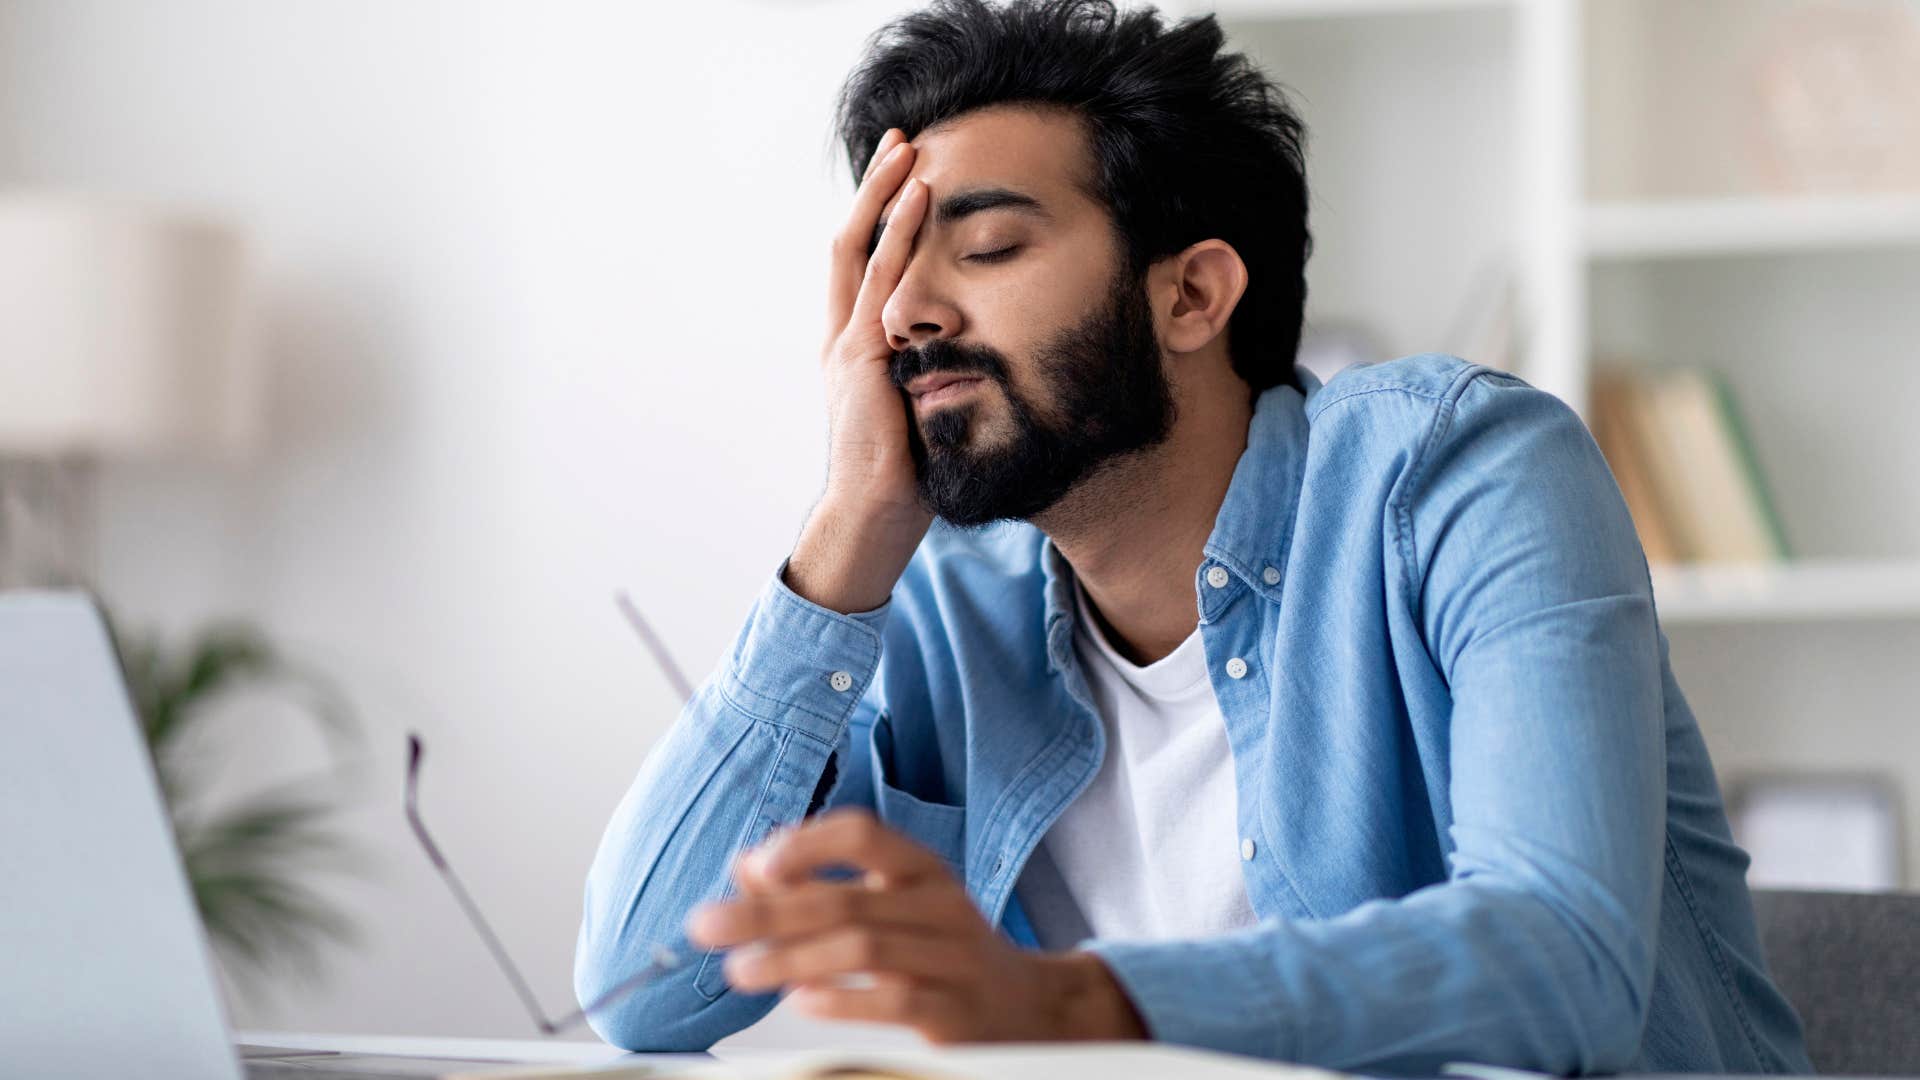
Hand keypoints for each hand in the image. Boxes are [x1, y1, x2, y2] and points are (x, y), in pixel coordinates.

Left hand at [685, 808, 1146, 1043]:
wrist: (1029, 1008)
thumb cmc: (942, 949)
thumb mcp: (892, 904)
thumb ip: (822, 884)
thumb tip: (747, 867)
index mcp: (921, 868)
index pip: (862, 835)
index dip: (805, 845)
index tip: (754, 867)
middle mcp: (941, 904)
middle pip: (846, 899)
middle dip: (767, 912)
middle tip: (708, 927)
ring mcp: (954, 957)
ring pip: (865, 948)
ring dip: (792, 959)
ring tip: (741, 970)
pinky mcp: (957, 1012)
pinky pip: (897, 1000)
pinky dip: (844, 1000)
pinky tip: (803, 1002)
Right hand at [784, 130, 936, 613]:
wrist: (874, 519)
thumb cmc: (907, 478)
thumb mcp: (925, 410)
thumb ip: (937, 375)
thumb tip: (980, 357)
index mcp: (856, 350)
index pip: (863, 268)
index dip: (880, 220)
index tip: (905, 179)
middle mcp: (844, 338)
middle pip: (850, 244)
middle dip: (874, 190)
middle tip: (900, 140)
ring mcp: (848, 344)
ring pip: (859, 250)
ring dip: (884, 195)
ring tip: (908, 150)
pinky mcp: (861, 357)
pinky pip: (881, 282)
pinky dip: (899, 236)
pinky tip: (919, 201)